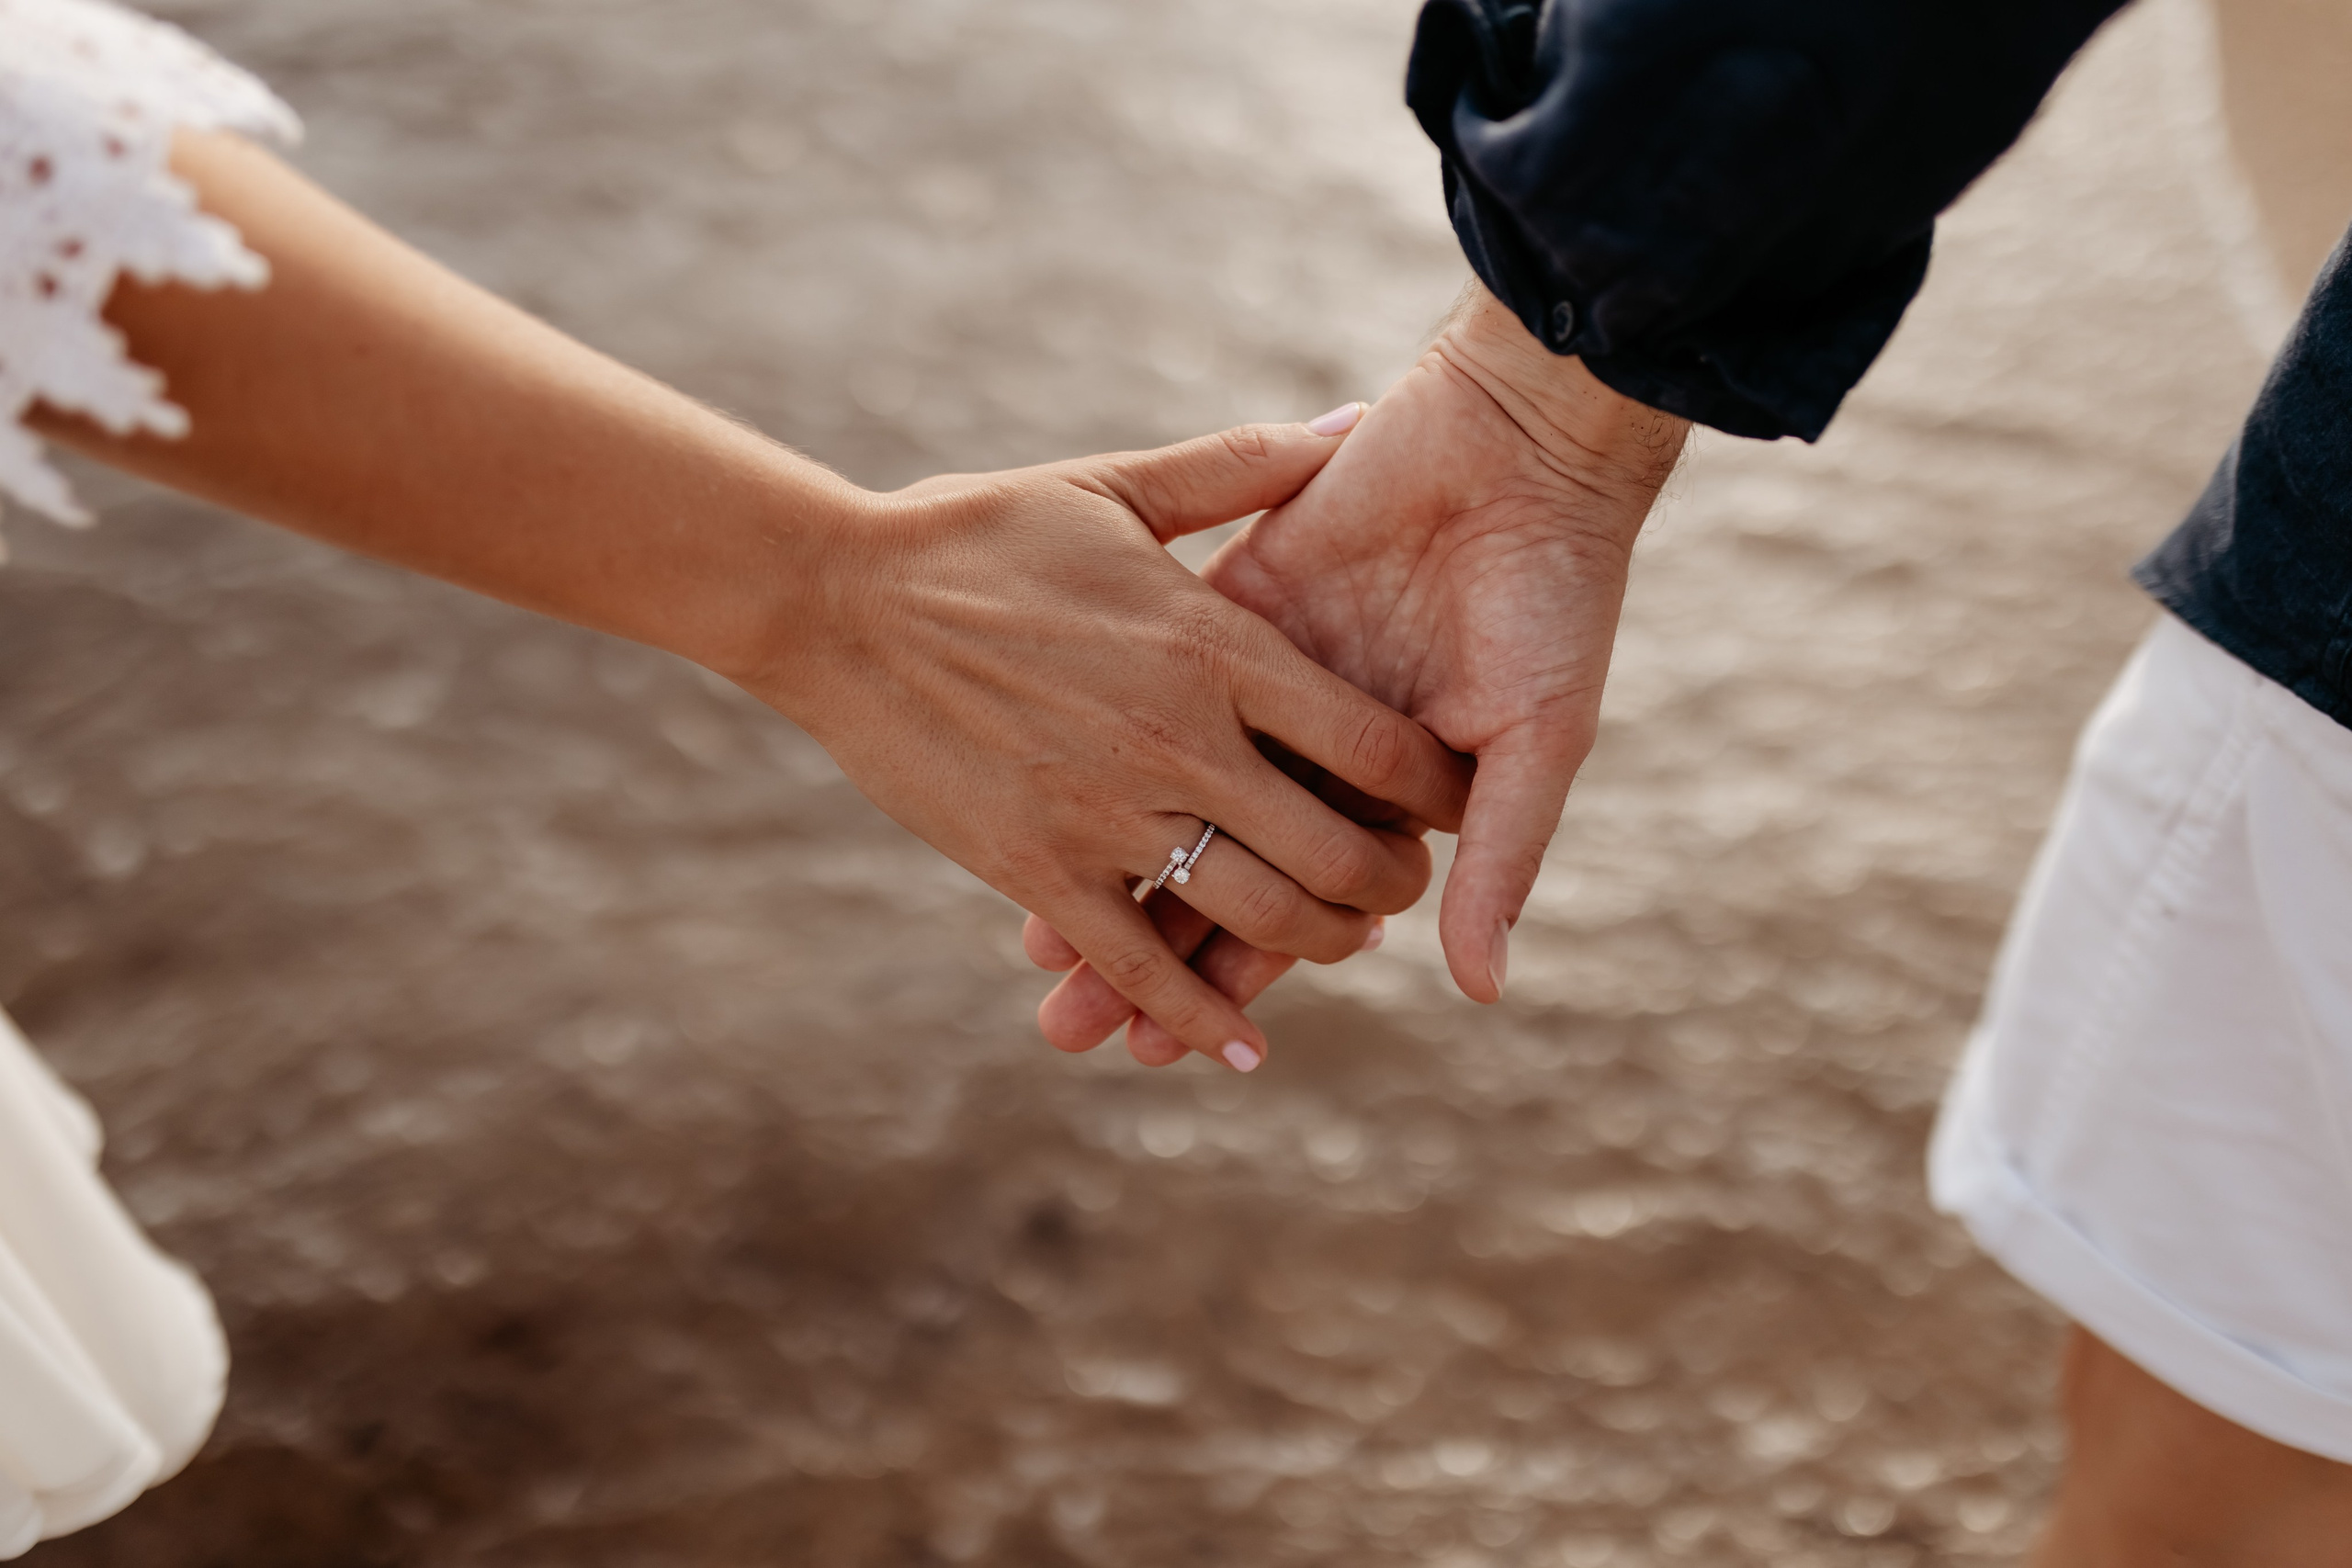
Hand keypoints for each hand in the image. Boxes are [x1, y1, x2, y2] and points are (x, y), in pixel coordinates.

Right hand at [738, 417, 1472, 1069]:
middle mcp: (1177, 740)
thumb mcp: (1116, 489)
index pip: (1371, 739)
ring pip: (1254, 914)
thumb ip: (1244, 465)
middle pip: (1335, 848)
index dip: (1434, 785)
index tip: (1451, 799)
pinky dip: (1195, 1015)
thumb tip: (1359, 421)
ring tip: (1341, 941)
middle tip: (1401, 886)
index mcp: (1211, 645)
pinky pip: (1137, 962)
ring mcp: (1105, 814)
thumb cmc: (980, 533)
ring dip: (1318, 943)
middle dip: (1390, 881)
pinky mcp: (1036, 868)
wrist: (836, 598)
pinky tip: (1239, 1048)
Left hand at [1026, 283, 1686, 1061]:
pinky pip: (1148, 686)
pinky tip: (1037, 795)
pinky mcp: (1226, 600)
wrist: (1526, 444)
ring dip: (1107, 868)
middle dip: (1148, 950)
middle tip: (1072, 1032)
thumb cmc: (1555, 598)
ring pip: (1166, 790)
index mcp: (1378, 791)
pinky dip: (1101, 743)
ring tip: (1032, 957)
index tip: (1166, 1048)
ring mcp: (1261, 678)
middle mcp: (1307, 746)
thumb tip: (1480, 989)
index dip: (1233, 973)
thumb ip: (1498, 857)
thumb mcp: (1536, 736)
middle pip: (1210, 866)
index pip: (1287, 899)